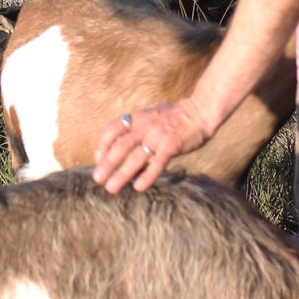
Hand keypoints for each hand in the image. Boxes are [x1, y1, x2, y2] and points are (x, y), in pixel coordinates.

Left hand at [92, 98, 212, 193]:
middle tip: (97, 179)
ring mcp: (158, 136)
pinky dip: (147, 176)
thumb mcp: (151, 114)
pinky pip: (157, 163)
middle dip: (107, 163)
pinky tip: (138, 187)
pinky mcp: (172, 145)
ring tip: (111, 188)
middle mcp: (145, 125)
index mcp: (138, 117)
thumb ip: (136, 126)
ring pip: (135, 157)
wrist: (200, 111)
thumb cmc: (174, 116)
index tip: (98, 158)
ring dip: (122, 174)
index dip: (102, 144)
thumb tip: (120, 142)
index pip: (113, 128)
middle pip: (120, 146)